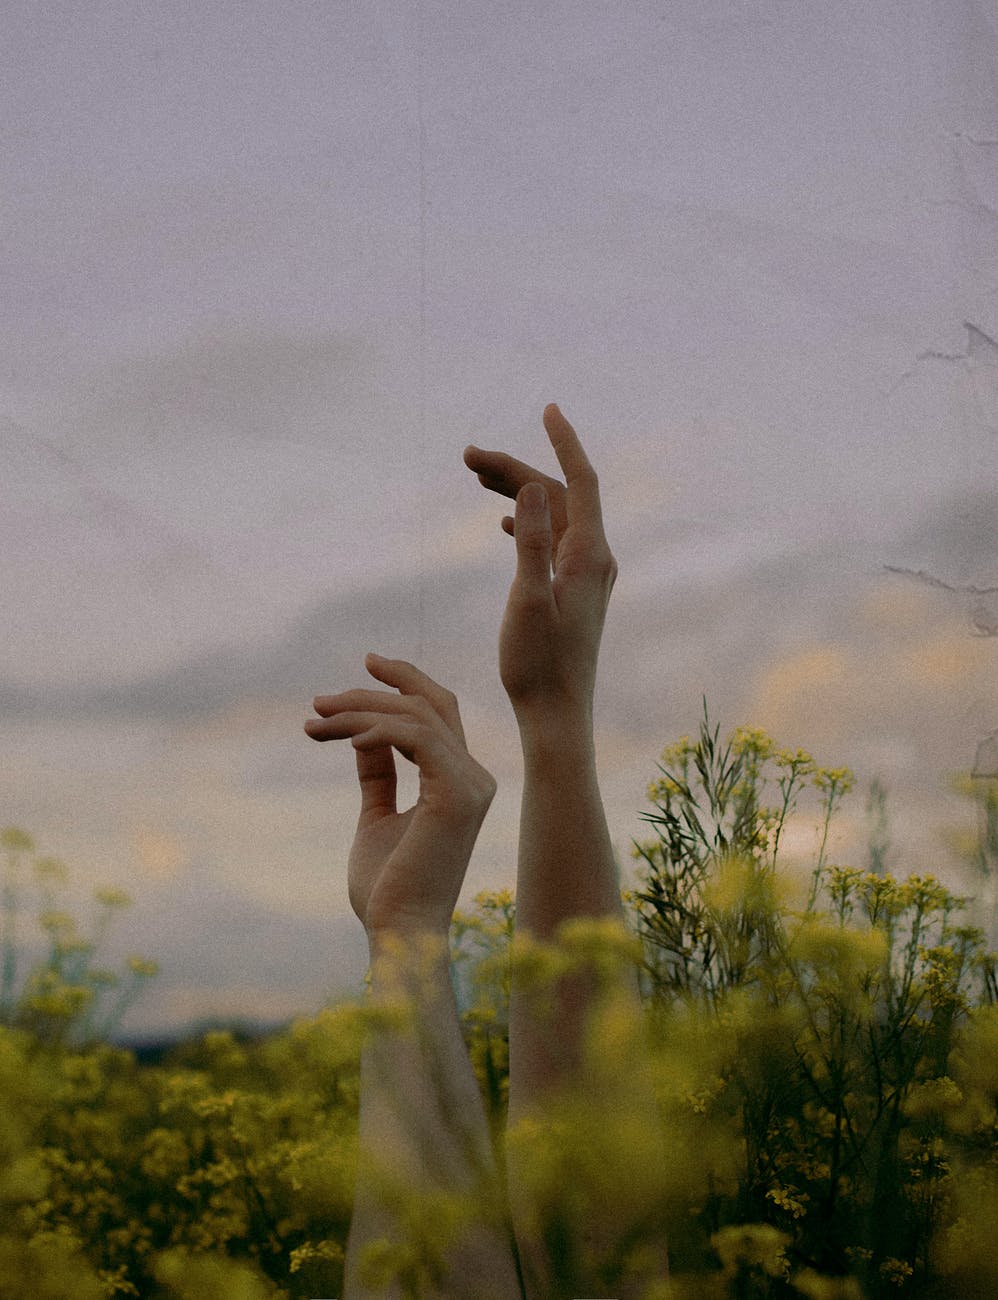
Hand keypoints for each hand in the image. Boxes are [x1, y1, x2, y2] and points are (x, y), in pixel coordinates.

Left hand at [305, 655, 495, 940]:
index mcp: (460, 782)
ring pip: (417, 717)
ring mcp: (470, 784)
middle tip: (320, 699)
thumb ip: (377, 774)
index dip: (405, 683)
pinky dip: (378, 731)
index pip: (438, 714)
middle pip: (431, 705)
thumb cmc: (387, 887)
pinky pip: (417, 739)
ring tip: (318, 720)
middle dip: (376, 691)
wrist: (397, 932)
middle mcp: (475, 777)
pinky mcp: (456, 794)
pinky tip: (343, 740)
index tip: (365, 666)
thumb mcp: (377, 816)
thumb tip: (362, 737)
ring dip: (361, 712)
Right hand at [464, 404, 616, 722]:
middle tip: (466, 455)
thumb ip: (532, 542)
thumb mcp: (527, 599)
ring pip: (552, 516)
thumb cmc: (538, 665)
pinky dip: (528, 521)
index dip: (564, 441)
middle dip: (515, 468)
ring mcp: (586, 575)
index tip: (547, 409)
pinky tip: (504, 522)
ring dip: (516, 492)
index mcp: (589, 555)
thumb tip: (531, 487)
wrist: (557, 713)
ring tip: (473, 475)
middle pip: (558, 494)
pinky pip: (553, 540)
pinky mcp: (573, 591)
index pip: (580, 481)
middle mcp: (595, 559)